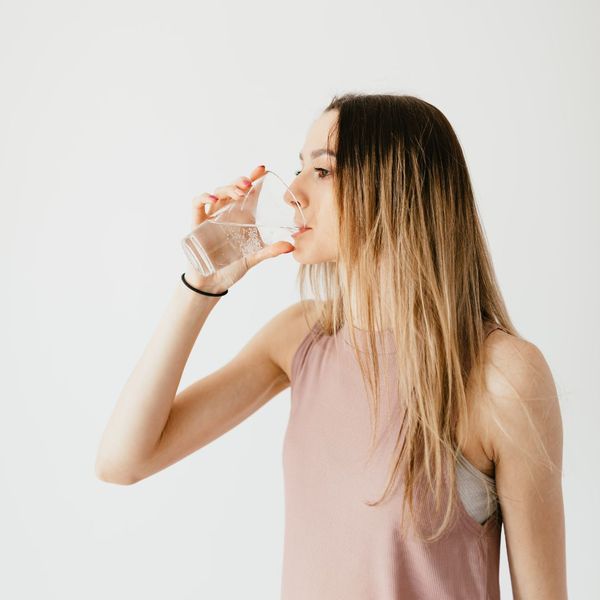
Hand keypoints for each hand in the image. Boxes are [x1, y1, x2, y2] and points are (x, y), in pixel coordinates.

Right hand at [184, 165, 294, 292]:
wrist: (212, 283)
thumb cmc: (232, 267)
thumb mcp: (254, 257)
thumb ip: (270, 251)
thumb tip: (291, 246)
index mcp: (241, 217)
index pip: (248, 193)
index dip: (254, 178)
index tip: (262, 168)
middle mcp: (226, 214)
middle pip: (233, 189)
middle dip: (241, 181)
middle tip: (249, 183)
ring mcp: (211, 217)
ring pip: (217, 193)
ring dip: (227, 189)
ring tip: (238, 192)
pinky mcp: (197, 224)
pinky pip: (197, 205)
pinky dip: (203, 198)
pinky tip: (213, 199)